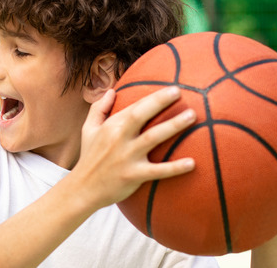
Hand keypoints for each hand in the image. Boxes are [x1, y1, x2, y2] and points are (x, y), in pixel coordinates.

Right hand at [71, 87, 196, 208]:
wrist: (83, 188)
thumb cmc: (89, 156)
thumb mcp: (88, 129)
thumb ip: (98, 108)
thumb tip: (112, 91)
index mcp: (111, 126)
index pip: (134, 107)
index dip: (153, 97)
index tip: (173, 89)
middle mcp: (119, 139)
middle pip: (141, 115)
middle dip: (160, 102)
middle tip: (181, 93)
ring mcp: (127, 157)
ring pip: (153, 138)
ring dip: (173, 125)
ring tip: (192, 116)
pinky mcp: (134, 176)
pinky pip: (158, 171)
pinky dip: (175, 167)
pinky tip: (192, 163)